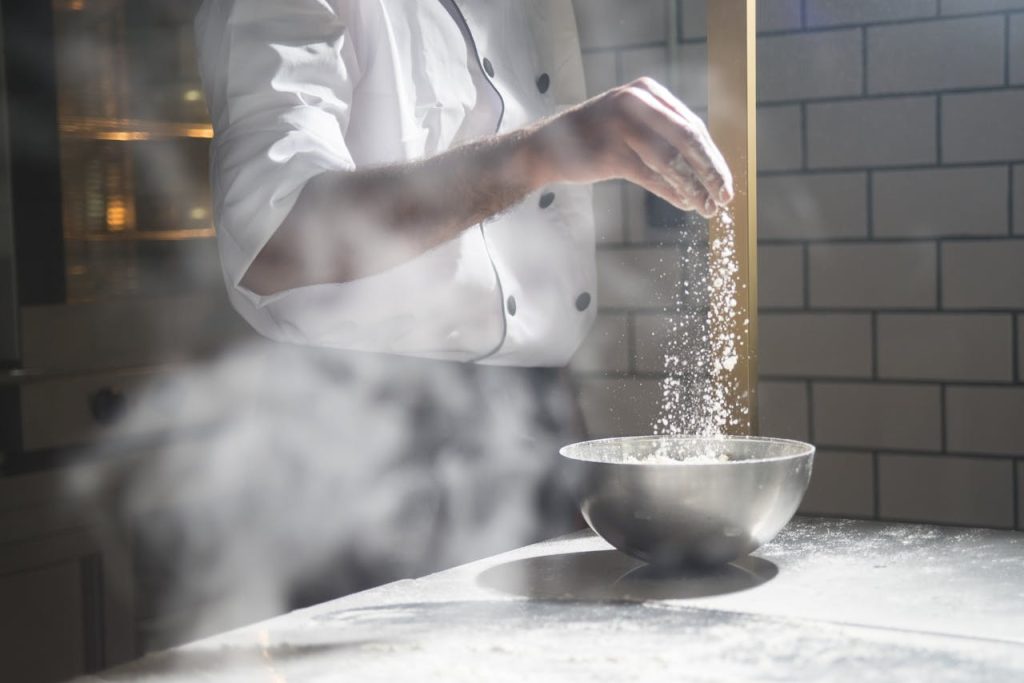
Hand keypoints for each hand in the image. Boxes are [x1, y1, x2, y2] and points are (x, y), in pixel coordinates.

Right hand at [528, 77, 733, 217]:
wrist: (547, 146)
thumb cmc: (596, 138)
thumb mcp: (632, 123)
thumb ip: (664, 132)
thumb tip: (707, 164)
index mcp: (647, 91)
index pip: (692, 125)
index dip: (713, 157)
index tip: (726, 182)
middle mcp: (636, 102)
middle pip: (688, 139)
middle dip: (711, 172)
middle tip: (725, 196)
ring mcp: (621, 126)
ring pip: (671, 160)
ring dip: (694, 188)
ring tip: (707, 208)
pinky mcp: (610, 152)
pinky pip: (650, 175)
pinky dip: (671, 192)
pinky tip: (685, 204)